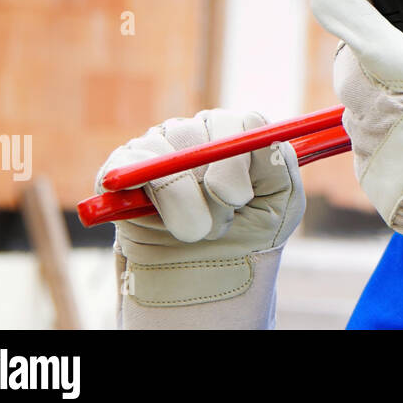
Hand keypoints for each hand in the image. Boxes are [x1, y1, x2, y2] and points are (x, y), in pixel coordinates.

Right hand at [95, 109, 304, 327]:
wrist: (203, 279)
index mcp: (238, 135)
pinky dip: (147, 193)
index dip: (244, 159)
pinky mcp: (122, 167)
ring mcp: (160, 146)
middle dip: (217, 185)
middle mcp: (199, 132)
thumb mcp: (279, 207)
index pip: (245, 122)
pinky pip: (129, 164)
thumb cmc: (246, 235)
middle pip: (206, 132)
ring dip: (184, 201)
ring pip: (169, 154)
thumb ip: (279, 167)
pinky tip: (157, 216)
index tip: (242, 197)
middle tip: (221, 220)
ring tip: (196, 232)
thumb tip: (262, 134)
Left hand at [311, 0, 402, 328]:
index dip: (345, 3)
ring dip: (378, 98)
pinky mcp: (372, 182)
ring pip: (355, 108)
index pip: (353, 24)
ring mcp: (372, 150)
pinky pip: (366, 147)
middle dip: (369, 55)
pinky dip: (385, 139)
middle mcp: (381, 112)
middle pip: (349, 65)